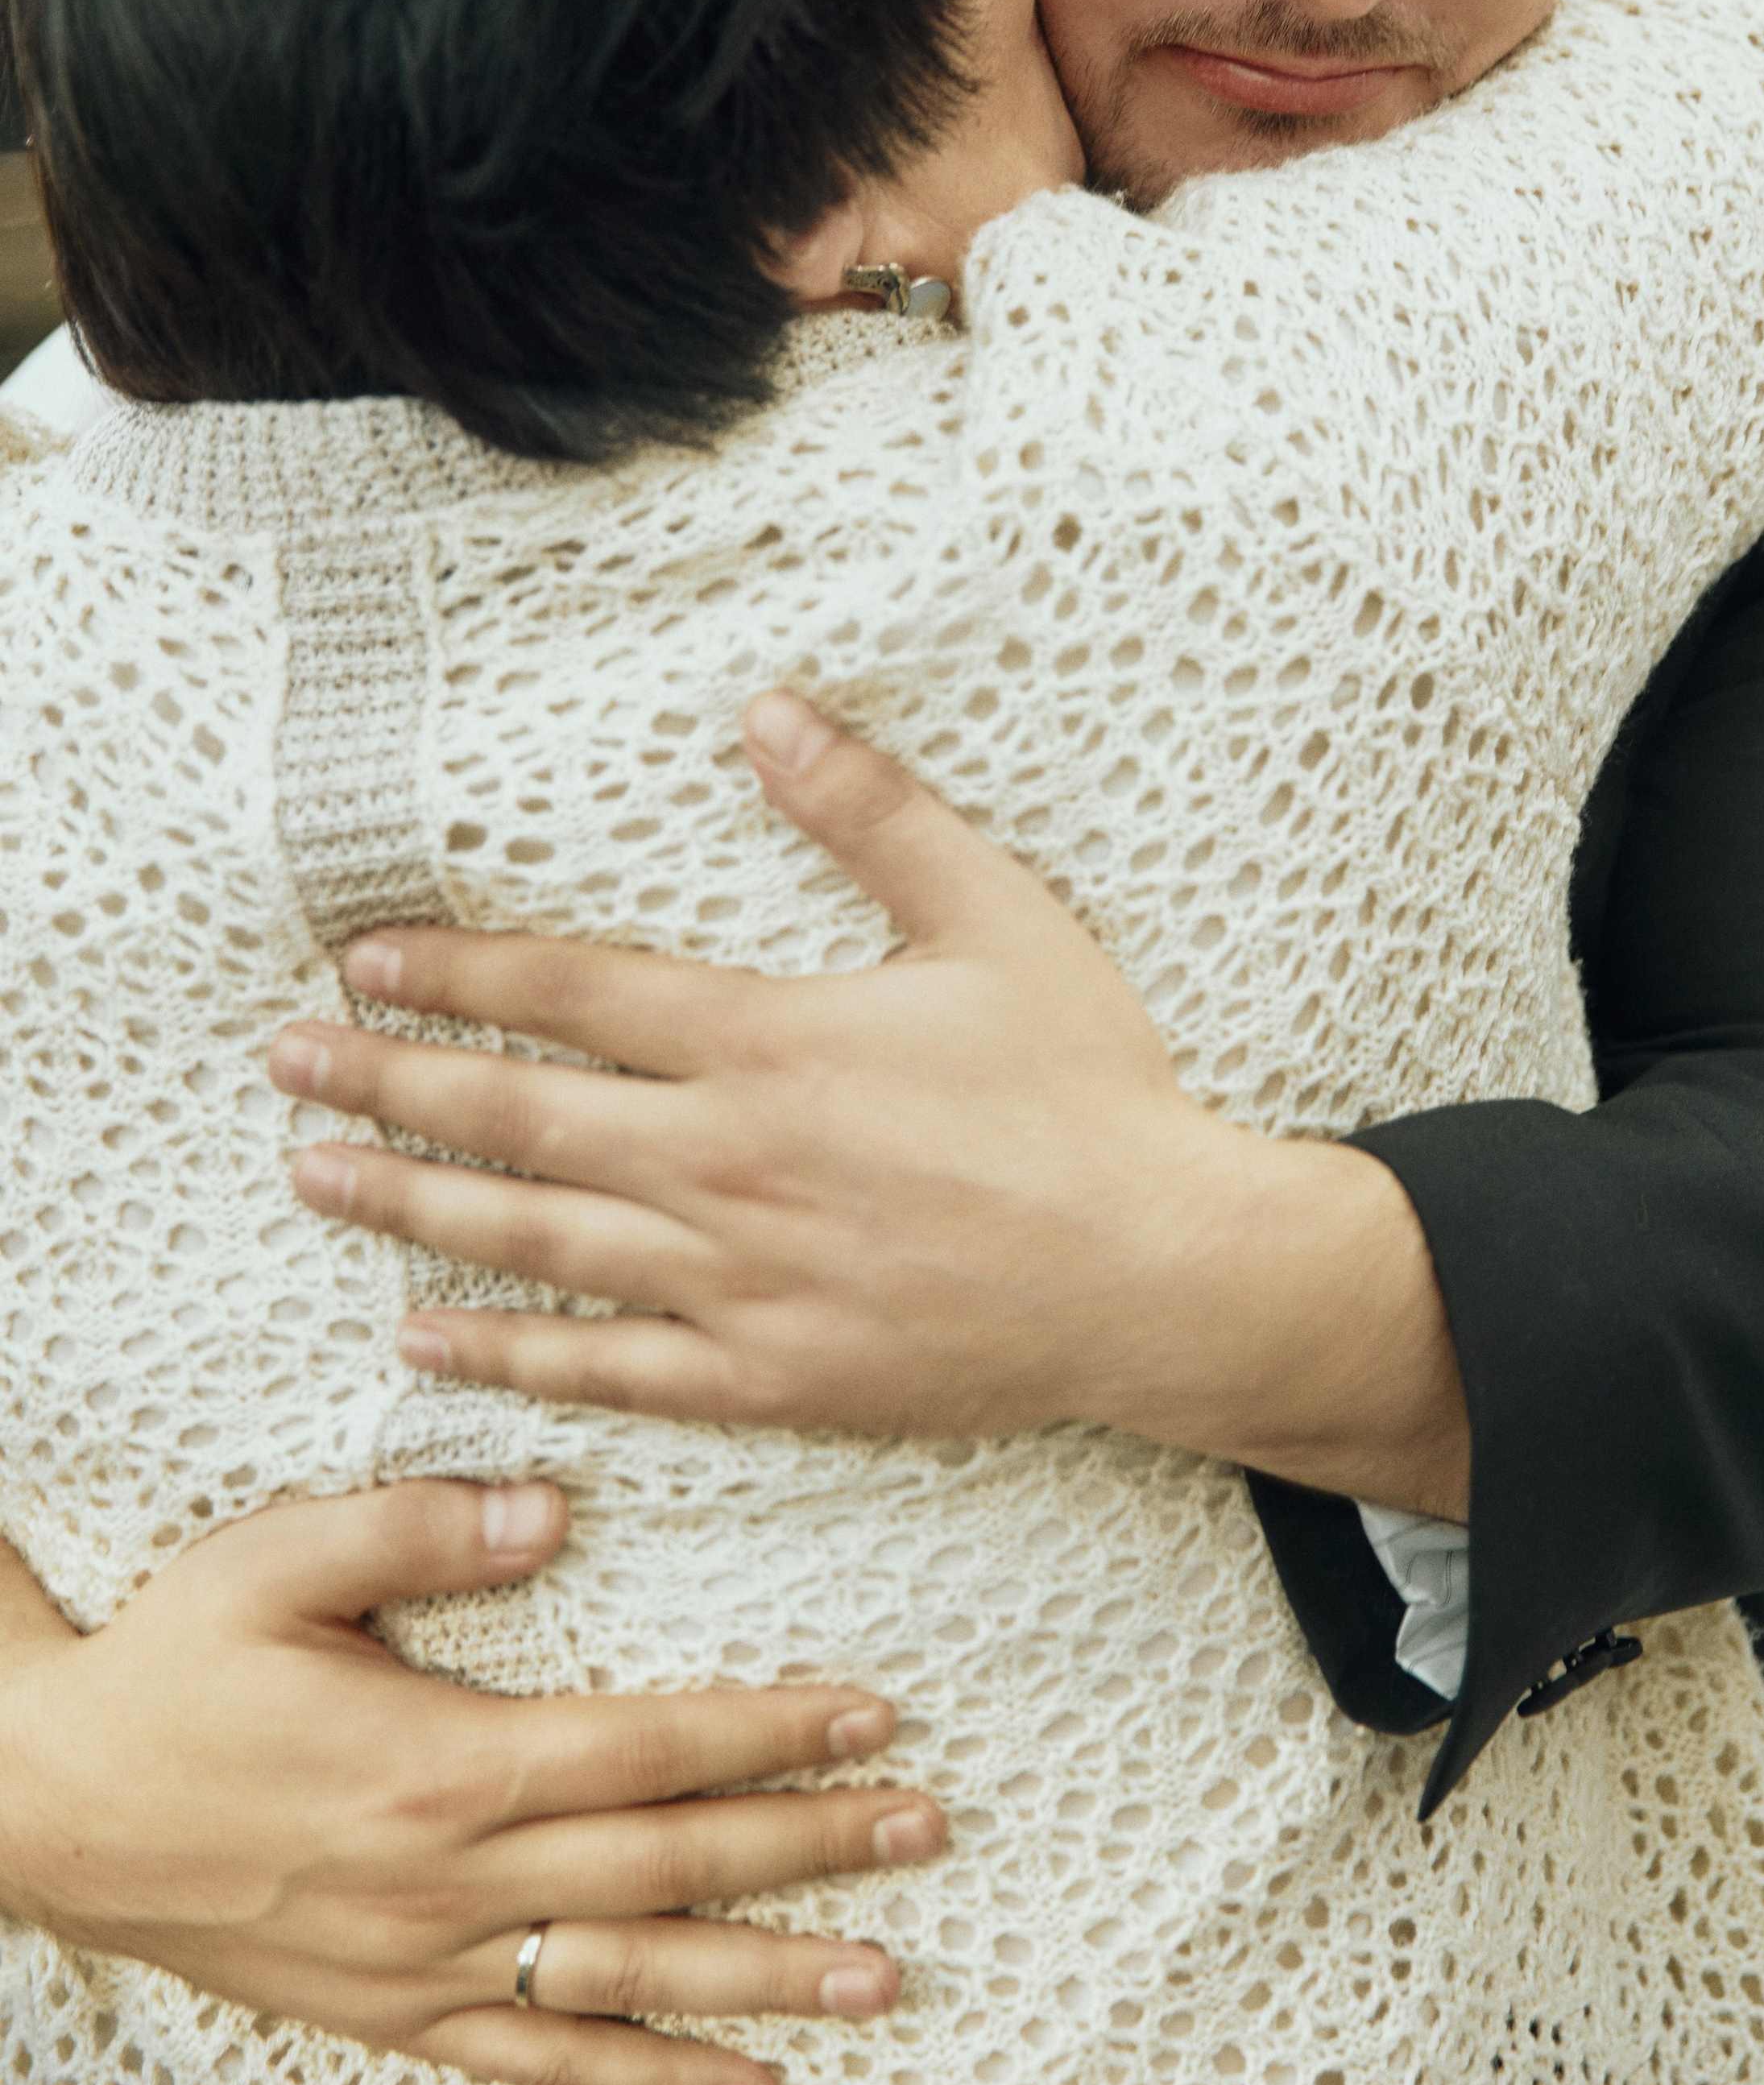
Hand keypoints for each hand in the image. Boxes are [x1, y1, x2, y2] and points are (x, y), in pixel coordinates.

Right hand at [0, 1481, 944, 2084]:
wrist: (52, 1805)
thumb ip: (424, 1524)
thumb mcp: (277, 1559)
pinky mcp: (394, 2016)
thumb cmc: (171, 1668)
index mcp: (442, 1762)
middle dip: (810, 1846)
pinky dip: (651, 2082)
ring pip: (632, 1978)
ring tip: (883, 1976)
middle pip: (670, 1864)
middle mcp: (452, 1881)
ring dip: (766, 1976)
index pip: (651, 1747)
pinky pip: (546, 2061)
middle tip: (925, 1832)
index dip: (770, 1730)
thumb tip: (558, 1510)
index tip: (872, 1712)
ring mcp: (427, 1965)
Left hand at [274, 693, 1469, 1516]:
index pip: (573, 994)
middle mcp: (727, 1160)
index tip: (362, 960)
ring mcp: (738, 1277)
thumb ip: (869, 811)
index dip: (458, 973)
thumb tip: (767, 709)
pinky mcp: (770, 1376)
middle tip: (282, 1062)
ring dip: (411, 1203)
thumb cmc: (1084, 1085)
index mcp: (770, 1041)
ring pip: (536, 1239)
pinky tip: (419, 1340)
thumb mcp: (994, 915)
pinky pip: (608, 1368)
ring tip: (310, 1174)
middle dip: (389, 1082)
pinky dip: (505, 1355)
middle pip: (518, 1116)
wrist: (1161, 1271)